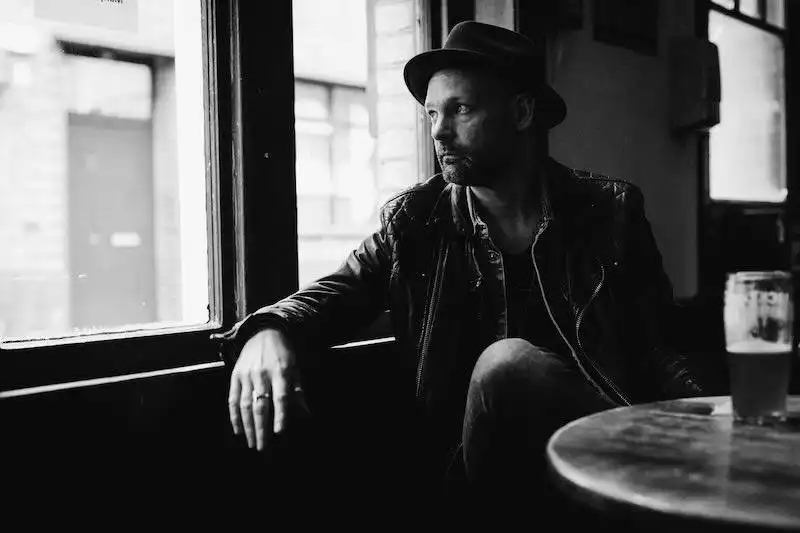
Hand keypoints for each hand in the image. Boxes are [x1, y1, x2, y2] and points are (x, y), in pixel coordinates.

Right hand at [228, 328, 309, 450]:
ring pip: (245, 405)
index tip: (279, 433)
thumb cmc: (284, 353)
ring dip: (248, 427)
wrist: (264, 332)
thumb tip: (306, 415)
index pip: (281, 397)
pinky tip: (238, 431)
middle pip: (260, 405)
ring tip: (252, 443)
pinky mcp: (235, 375)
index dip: (280, 415)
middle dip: (261, 428)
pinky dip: (234, 416)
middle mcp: (262, 373)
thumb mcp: (296, 369)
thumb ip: (298, 392)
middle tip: (263, 448)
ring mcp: (247, 374)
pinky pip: (233, 399)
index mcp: (281, 371)